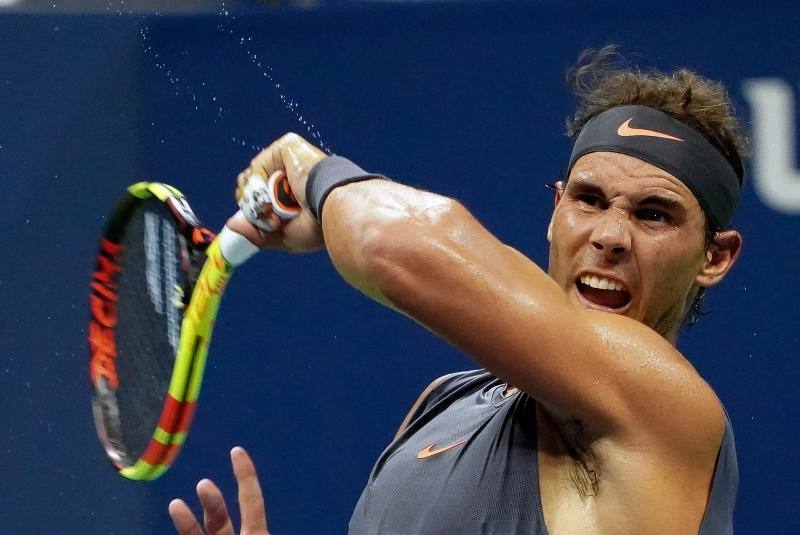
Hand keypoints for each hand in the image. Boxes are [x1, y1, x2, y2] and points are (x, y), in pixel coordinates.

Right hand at [168, 446, 269, 534]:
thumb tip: (265, 523)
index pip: (251, 501)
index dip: (245, 476)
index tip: (236, 450)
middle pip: (219, 518)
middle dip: (212, 501)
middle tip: (203, 485)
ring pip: (196, 534)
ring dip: (186, 522)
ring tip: (175, 505)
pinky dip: (182, 528)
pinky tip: (176, 515)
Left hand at [232, 132, 325, 251]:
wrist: (332, 207)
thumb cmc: (318, 226)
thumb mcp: (284, 237)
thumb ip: (257, 233)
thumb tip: (232, 224)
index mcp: (297, 193)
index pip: (263, 197)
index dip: (254, 209)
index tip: (261, 220)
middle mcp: (293, 174)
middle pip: (254, 186)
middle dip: (251, 204)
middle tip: (264, 216)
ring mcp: (289, 159)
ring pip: (253, 176)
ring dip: (254, 198)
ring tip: (269, 209)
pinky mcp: (287, 147)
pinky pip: (258, 165)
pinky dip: (257, 183)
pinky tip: (269, 195)